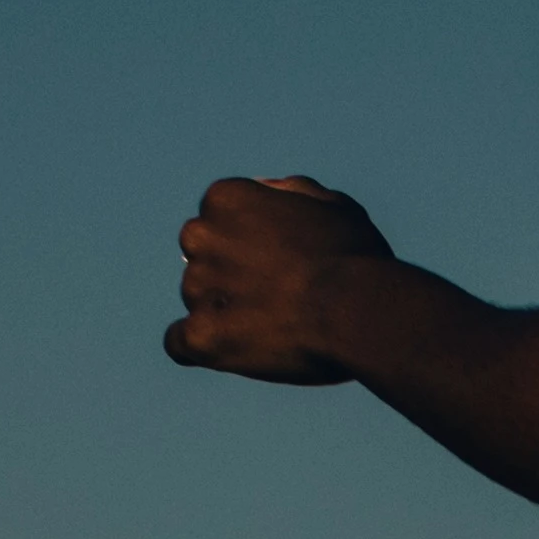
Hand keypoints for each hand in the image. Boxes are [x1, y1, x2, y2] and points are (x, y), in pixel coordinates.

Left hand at [167, 176, 398, 385]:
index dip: (251, 244)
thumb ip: (291, 193)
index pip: (219, 219)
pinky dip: (201, 347)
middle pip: (202, 257)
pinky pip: (180, 343)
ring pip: (198, 301)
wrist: (358, 314)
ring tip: (277, 327)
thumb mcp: (332, 207)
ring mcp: (196, 287)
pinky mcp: (199, 336)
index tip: (282, 263)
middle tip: (276, 296)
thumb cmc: (354, 259)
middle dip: (230, 274)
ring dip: (226, 312)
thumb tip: (265, 189)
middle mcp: (201, 236)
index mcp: (225, 199)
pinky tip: (229, 349)